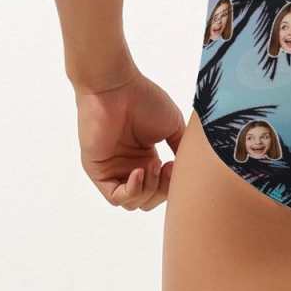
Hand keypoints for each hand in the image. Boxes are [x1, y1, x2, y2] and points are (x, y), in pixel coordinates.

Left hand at [74, 68, 185, 209]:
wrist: (117, 87)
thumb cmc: (145, 100)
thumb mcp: (173, 127)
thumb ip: (182, 150)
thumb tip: (190, 170)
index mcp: (147, 157)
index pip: (163, 188)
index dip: (174, 184)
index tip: (177, 164)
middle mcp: (130, 166)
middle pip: (150, 200)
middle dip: (163, 191)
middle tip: (168, 167)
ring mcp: (114, 171)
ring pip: (134, 203)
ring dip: (149, 189)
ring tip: (152, 164)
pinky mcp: (99, 172)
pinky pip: (116, 197)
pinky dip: (133, 190)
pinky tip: (140, 171)